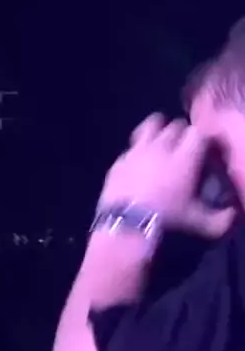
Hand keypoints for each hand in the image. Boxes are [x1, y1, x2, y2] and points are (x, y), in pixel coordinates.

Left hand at [98, 113, 234, 237]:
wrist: (127, 225)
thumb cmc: (166, 220)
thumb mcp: (197, 222)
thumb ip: (218, 219)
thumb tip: (231, 216)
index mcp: (185, 158)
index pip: (199, 132)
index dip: (202, 138)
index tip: (204, 149)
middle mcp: (162, 147)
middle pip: (176, 125)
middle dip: (182, 133)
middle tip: (184, 148)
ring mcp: (137, 151)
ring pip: (151, 125)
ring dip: (158, 129)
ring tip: (161, 142)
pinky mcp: (119, 160)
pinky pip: (131, 147)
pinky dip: (137, 152)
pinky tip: (138, 164)